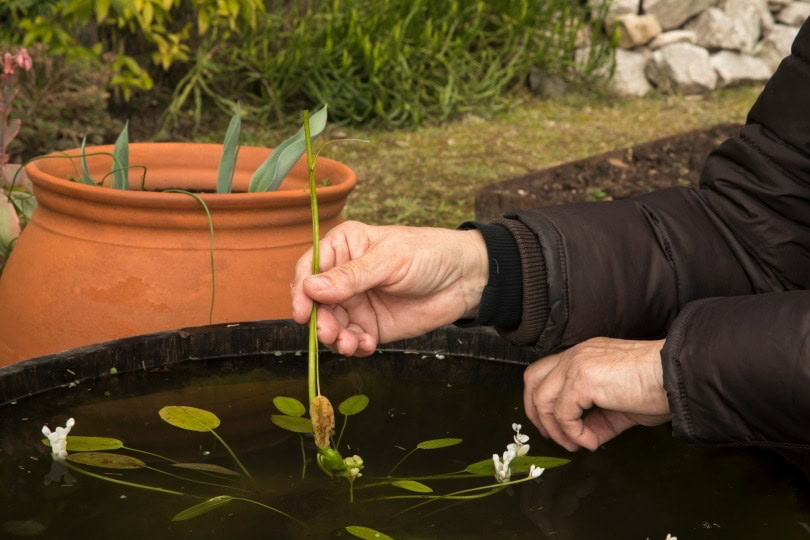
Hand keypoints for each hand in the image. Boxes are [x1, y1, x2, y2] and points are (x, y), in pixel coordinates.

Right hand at [291, 221, 487, 356]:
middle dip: (319, 320)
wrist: (465, 279)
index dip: (301, 290)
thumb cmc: (429, 254)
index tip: (302, 310)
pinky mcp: (371, 326)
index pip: (309, 267)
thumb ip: (351, 276)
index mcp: (344, 247)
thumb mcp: (389, 260)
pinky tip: (367, 346)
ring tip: (350, 344)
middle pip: (316, 302)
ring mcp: (357, 302)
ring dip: (334, 337)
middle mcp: (344, 276)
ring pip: (331, 324)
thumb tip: (311, 287)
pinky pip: (352, 340)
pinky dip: (354, 346)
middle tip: (329, 333)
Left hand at [523, 337, 670, 451]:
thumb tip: (585, 438)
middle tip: (555, 437)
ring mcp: (576, 364)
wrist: (677, 377)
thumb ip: (598, 419)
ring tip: (577, 444)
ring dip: (556, 429)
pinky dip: (574, 433)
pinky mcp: (581, 379)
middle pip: (533, 381)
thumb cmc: (659, 386)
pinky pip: (563, 414)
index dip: (544, 403)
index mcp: (584, 356)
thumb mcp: (621, 406)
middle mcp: (576, 355)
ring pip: (542, 399)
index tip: (556, 428)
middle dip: (537, 413)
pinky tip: (592, 441)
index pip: (546, 374)